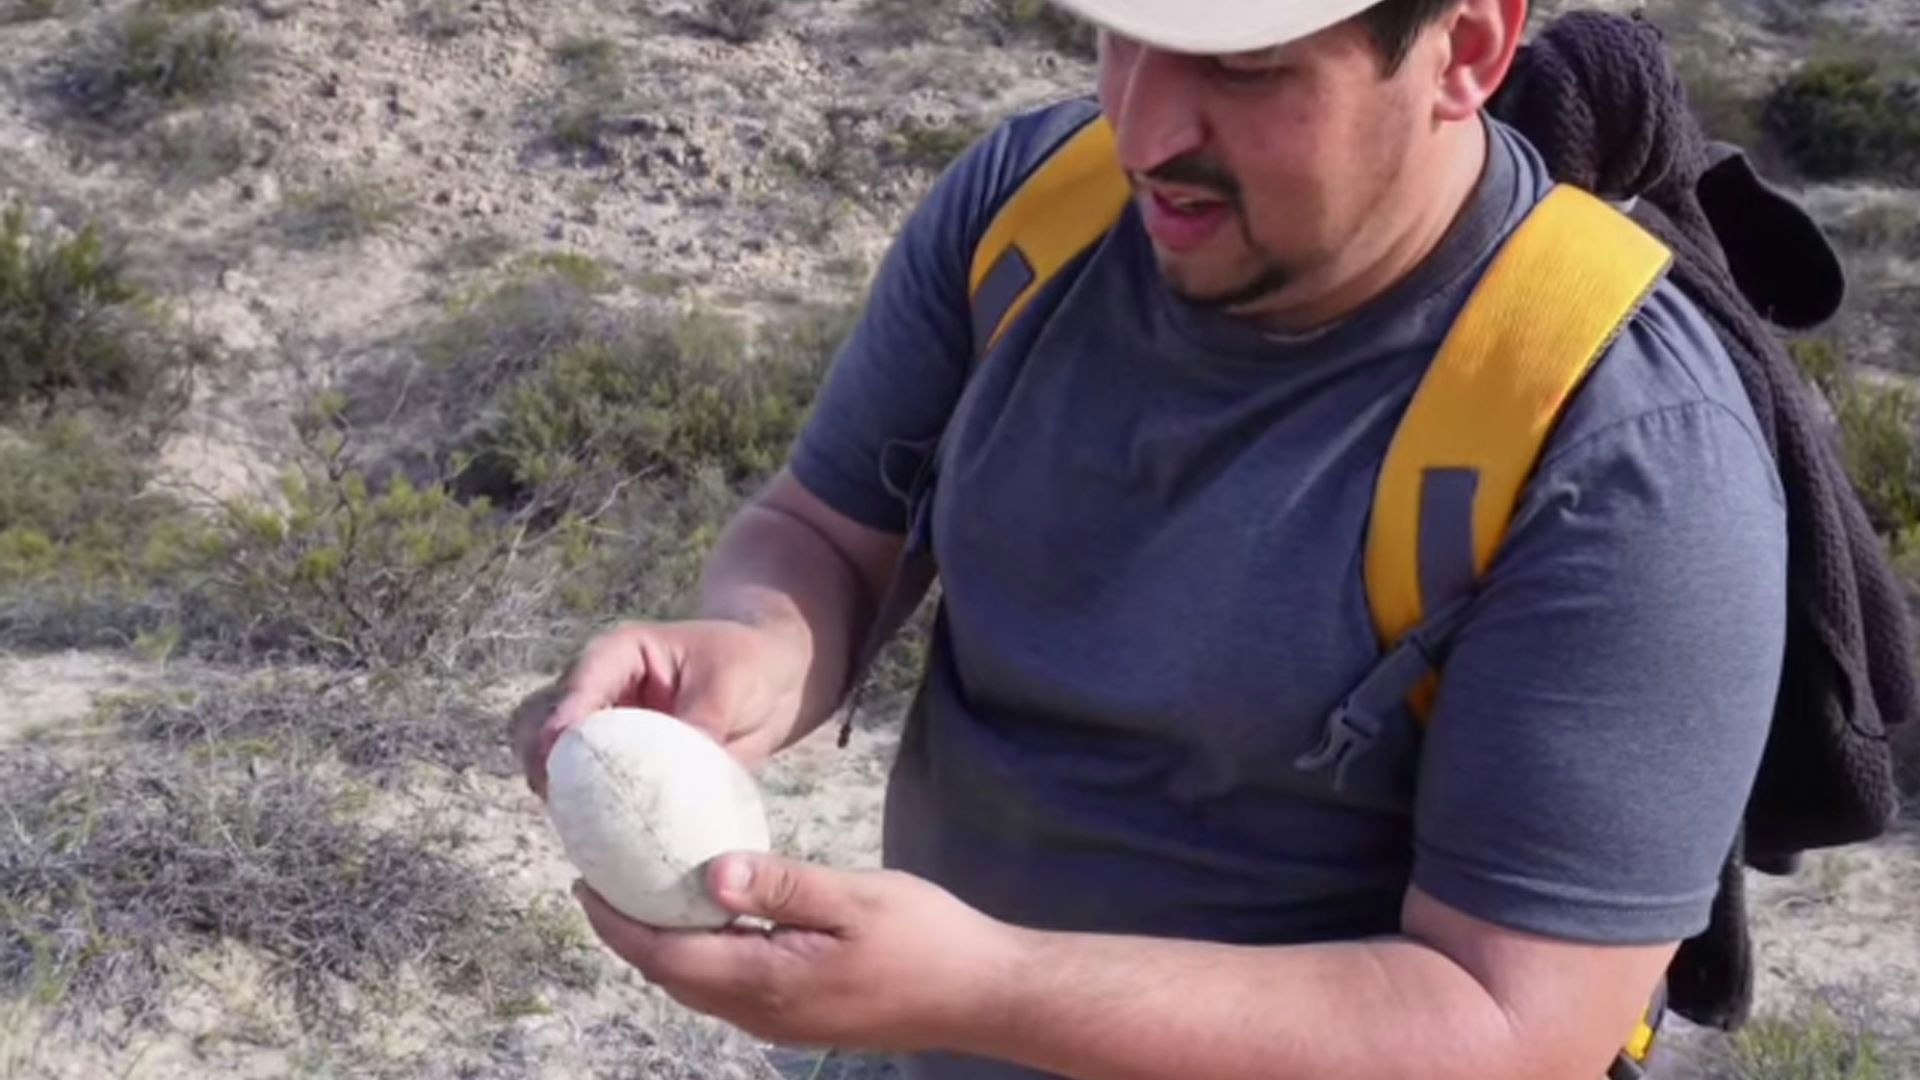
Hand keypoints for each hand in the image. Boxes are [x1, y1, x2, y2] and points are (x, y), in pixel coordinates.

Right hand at [508, 619, 806, 797]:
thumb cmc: (748, 666)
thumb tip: (675, 778)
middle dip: (539, 758)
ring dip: (554, 790)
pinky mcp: (618, 769)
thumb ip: (699, 723)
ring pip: (552, 760)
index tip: (559, 755)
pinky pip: (588, 792)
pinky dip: (585, 813)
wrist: (772, 684)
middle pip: (540, 721)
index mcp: (619, 656)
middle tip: (554, 796)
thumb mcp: (730, 684)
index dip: (563, 720)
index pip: (578, 684)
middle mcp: (599, 693)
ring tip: (570, 821)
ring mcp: (604, 733)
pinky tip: (597, 840)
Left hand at [572, 851, 1021, 1053]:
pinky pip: (727, 986)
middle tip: (602, 879)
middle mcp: (761, 1013)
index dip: (617, 922)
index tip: (584, 881)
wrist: (982, 994)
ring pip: (697, 984)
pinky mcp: (800, 1017)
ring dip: (662, 944)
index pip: (664, 956)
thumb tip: (707, 874)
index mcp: (765, 981)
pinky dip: (700, 953)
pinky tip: (710, 917)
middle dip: (628, 931)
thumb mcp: (853, 897)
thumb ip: (779, 885)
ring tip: (643, 893)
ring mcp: (780, 1021)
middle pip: (670, 976)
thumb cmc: (926, 939)